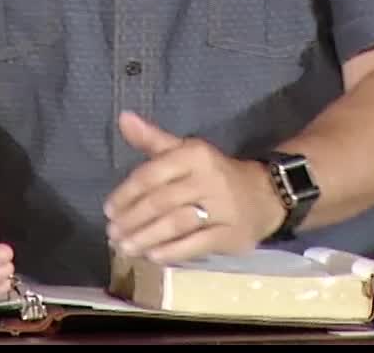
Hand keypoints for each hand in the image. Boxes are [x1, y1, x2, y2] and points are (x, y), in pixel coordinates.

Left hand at [101, 111, 285, 263]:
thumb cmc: (214, 173)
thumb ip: (152, 139)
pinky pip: (197, 244)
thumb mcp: (186, 151)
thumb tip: (123, 118)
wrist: (265, 194)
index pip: (151, 174)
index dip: (126, 194)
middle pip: (161, 201)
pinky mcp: (231, 233)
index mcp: (194, 154)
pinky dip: (172, 251)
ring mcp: (222, 207)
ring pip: (176, 223)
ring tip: (125, 247)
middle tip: (112, 234)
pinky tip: (153, 256)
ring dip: (146, 237)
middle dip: (132, 219)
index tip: (108, 210)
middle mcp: (208, 178)